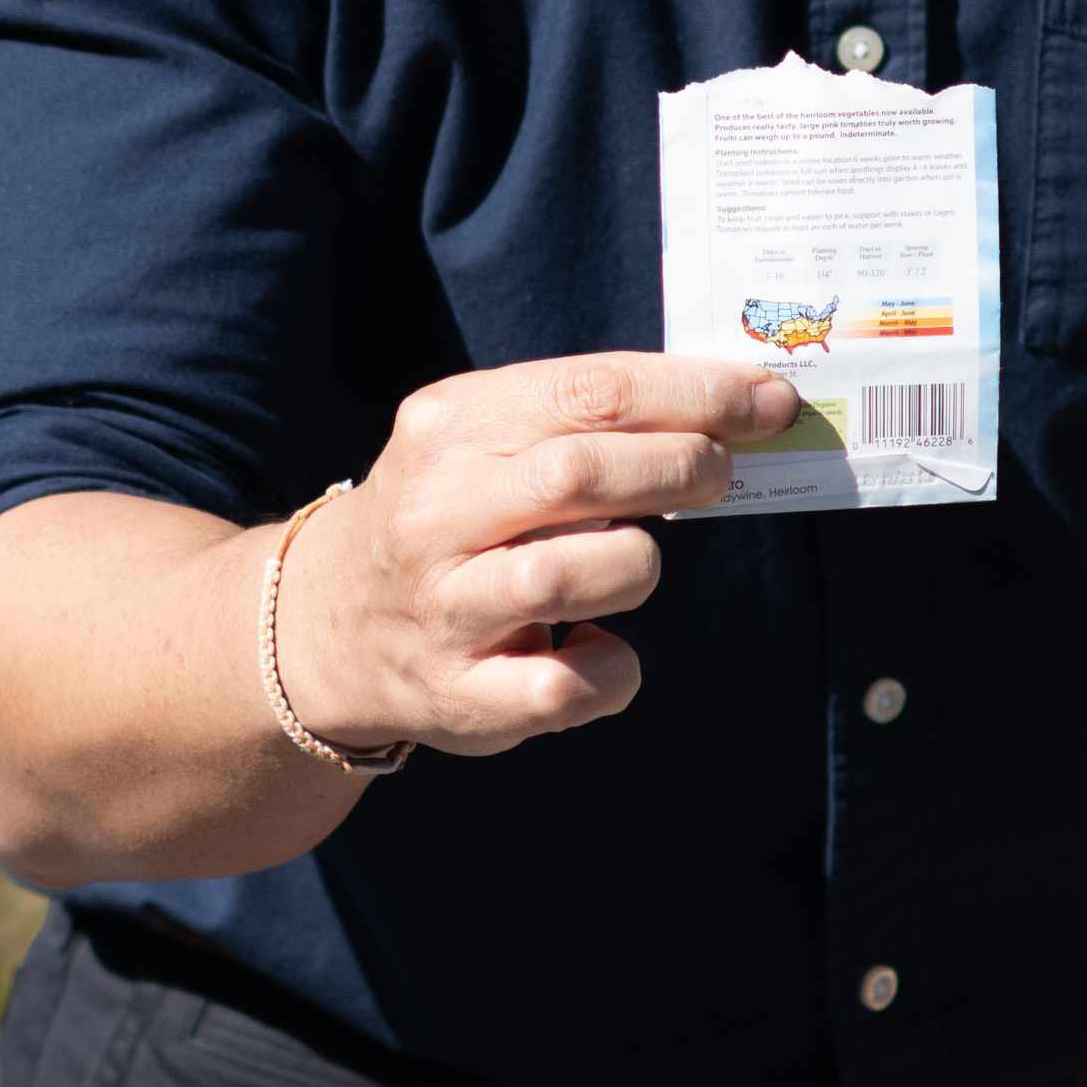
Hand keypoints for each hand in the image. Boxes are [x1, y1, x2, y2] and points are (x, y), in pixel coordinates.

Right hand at [276, 354, 802, 757]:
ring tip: (630, 564)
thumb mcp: (478, 438)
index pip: (589, 392)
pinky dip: (608, 671)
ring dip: (635, 567)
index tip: (766, 401)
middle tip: (721, 473)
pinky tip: (597, 650)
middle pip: (581, 474)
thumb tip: (729, 410)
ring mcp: (443, 608)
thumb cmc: (444, 520)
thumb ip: (580, 420)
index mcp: (450, 427)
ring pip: (570, 576)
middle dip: (681, 467)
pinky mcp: (458, 695)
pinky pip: (563, 688)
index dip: (695, 395)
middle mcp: (436, 514)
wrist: (320, 628)